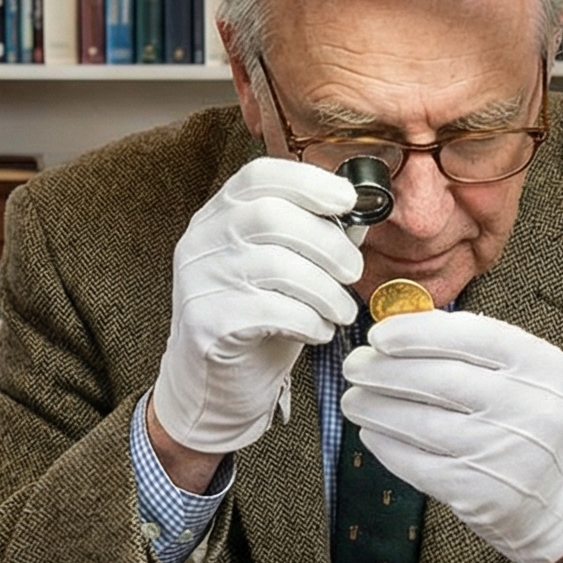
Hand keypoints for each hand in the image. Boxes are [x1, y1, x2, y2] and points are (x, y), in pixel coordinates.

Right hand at [150, 158, 364, 454]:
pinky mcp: (206, 322)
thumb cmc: (257, 323)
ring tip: (342, 311)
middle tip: (354, 272)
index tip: (348, 200)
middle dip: (327, 243)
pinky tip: (318, 332)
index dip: (308, 181)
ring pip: (276, 265)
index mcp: (219, 216)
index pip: (259, 176)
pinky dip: (308, 320)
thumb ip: (319, 239)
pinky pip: (271, 310)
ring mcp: (198, 280)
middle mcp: (201, 240)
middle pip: (272, 216)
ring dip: (325, 289)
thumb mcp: (288, 272)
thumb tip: (364, 213)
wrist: (213, 387)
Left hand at [340, 310, 562, 562]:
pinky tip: (372, 432)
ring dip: (375, 407)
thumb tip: (397, 325)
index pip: (471, 336)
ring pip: (420, 423)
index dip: (416, 332)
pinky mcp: (481, 494)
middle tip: (354, 366)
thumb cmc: (524, 422)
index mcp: (543, 366)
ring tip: (353, 399)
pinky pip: (416, 463)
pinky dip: (385, 444)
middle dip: (383, 370)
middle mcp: (531, 409)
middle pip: (438, 381)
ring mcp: (506, 454)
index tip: (378, 335)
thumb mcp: (521, 375)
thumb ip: (470, 347)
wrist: (557, 497)